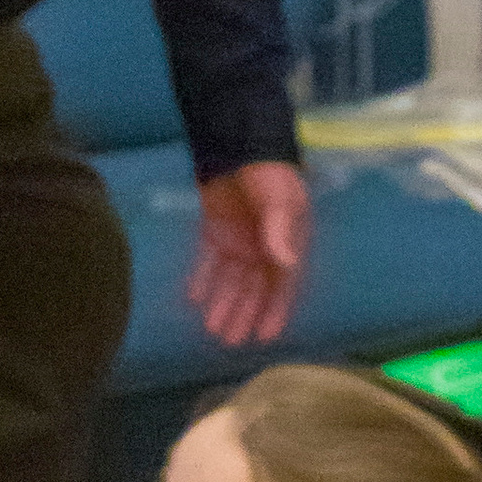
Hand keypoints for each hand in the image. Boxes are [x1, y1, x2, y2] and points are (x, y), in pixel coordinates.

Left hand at [187, 161, 311, 347]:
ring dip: (223, 302)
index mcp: (287, 242)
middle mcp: (264, 246)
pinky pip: (208, 261)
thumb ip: (280, 231)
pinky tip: (194, 298)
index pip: (282, 284)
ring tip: (213, 328)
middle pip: (254, 288)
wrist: (238, 141)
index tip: (264, 336)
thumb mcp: (280, 200)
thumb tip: (285, 263)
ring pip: (231, 279)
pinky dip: (202, 278)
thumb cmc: (267, 172)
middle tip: (230, 340)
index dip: (274, 310)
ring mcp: (239, 239)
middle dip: (243, 313)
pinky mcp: (215, 230)